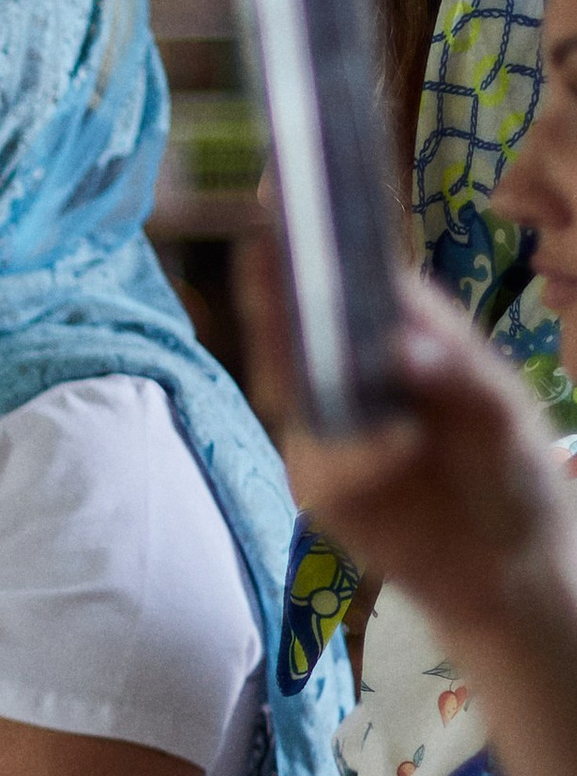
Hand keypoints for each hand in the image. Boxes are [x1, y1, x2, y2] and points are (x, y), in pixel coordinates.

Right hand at [244, 252, 576, 645]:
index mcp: (403, 336)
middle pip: (300, 323)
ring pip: (289, 385)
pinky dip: (352, 454)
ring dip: (297, 366)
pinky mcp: (319, 479)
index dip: (324, 241)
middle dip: (277, 290)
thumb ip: (461, 380)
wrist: (504, 570)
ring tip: (333, 346)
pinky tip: (397, 449)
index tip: (295, 206)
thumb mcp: (507, 418)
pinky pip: (319, 460)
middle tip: (263, 252)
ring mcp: (327, 425)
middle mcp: (352, 371)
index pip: (358, 278)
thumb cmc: (511, 475)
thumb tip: (400, 350)